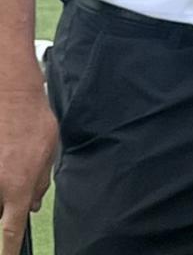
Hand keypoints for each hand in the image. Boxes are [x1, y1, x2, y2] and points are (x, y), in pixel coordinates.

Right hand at [0, 81, 57, 254]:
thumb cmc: (33, 120)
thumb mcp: (48, 153)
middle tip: (19, 173)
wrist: (12, 94)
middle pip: (1, 210)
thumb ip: (40, 183)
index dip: (7, 249)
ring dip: (5, 184)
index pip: (9, 230)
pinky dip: (2, 170)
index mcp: (18, 186)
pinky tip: (8, 151)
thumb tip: (32, 205)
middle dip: (9, 204)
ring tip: (13, 156)